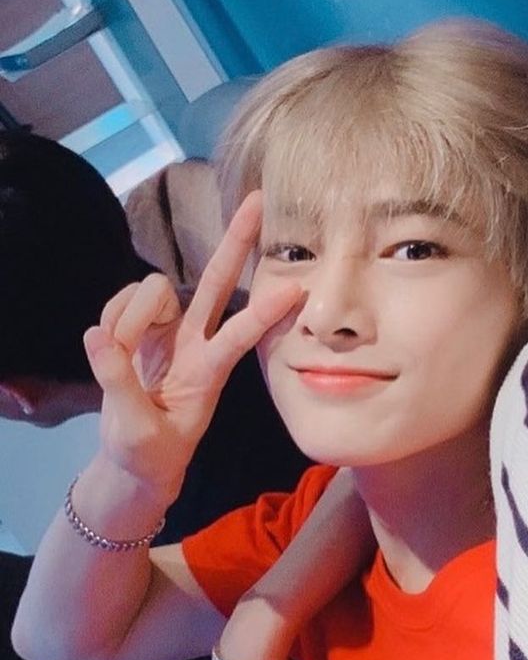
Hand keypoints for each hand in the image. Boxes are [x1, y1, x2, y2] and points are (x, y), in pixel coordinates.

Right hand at [83, 192, 300, 504]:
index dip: (264, 314)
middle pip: (218, 281)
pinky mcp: (141, 326)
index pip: (239, 336)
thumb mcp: (137, 431)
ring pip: (152, 289)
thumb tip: (98, 336)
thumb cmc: (149, 450)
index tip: (298, 290)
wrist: (136, 459)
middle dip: (236, 240)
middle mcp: (195, 340)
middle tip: (260, 200)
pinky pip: (121, 301)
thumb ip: (119, 383)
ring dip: (128, 316)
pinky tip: (109, 346)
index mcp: (208, 371)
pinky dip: (110, 318)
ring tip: (118, 354)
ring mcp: (169, 329)